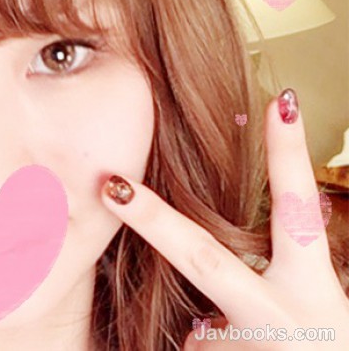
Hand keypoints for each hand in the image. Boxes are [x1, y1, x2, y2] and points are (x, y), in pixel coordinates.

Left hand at [100, 88, 348, 349]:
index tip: (282, 101)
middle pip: (203, 258)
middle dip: (153, 220)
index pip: (299, 209)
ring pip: (199, 322)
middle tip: (110, 184)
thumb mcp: (310, 305)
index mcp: (311, 289)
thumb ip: (265, 276)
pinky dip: (212, 350)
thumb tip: (213, 258)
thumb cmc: (317, 344)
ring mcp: (245, 345)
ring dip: (216, 333)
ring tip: (254, 349)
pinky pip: (195, 346)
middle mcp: (278, 315)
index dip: (290, 155)